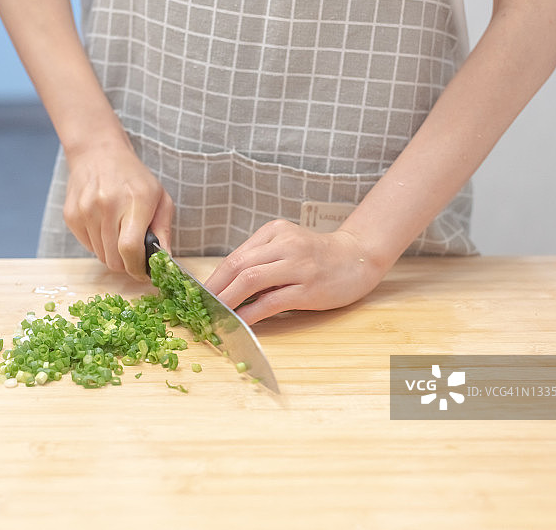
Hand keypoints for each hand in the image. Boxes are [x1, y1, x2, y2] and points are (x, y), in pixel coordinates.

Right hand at [63, 139, 172, 278]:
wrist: (98, 153)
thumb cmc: (134, 178)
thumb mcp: (160, 198)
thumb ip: (164, 231)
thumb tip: (165, 262)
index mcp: (135, 201)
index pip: (130, 248)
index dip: (137, 268)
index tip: (143, 273)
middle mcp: (107, 205)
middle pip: (114, 258)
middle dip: (126, 265)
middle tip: (134, 257)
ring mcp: (86, 210)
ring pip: (100, 256)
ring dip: (112, 254)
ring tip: (119, 234)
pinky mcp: (71, 215)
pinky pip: (87, 247)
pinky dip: (98, 245)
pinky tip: (105, 227)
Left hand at [204, 220, 388, 324]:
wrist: (358, 258)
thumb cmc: (318, 257)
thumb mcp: (287, 247)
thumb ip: (261, 261)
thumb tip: (226, 287)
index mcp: (274, 232)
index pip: (235, 256)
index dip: (213, 277)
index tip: (197, 295)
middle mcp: (285, 244)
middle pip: (238, 266)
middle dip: (214, 289)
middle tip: (198, 308)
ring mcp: (298, 265)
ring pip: (250, 280)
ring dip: (228, 300)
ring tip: (214, 315)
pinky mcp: (309, 287)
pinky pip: (272, 301)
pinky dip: (251, 313)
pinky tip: (239, 322)